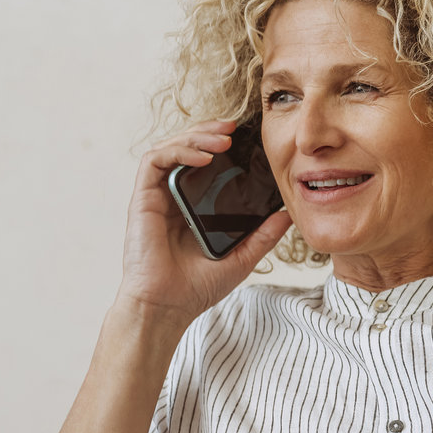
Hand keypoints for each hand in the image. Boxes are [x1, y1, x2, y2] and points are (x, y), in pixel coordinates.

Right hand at [117, 118, 293, 327]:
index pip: (205, 162)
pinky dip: (179, 151)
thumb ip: (263, 236)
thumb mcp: (242, 257)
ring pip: (171, 147)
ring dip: (197, 136)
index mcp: (194, 206)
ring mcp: (157, 196)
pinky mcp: (143, 198)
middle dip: (209, 130)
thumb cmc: (197, 287)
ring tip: (224, 137)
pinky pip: (156, 161)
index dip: (220, 144)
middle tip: (234, 125)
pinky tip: (204, 156)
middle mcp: (174, 196)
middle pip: (187, 147)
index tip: (245, 138)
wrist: (168, 307)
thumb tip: (289, 215)